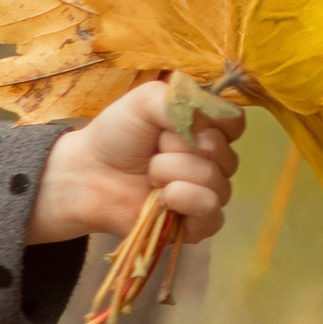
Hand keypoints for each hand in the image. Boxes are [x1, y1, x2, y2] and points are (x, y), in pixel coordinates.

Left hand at [29, 79, 243, 245]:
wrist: (87, 173)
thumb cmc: (117, 135)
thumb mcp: (146, 100)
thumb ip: (182, 99)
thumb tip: (211, 120)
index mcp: (207, 130)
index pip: (235, 123)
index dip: (208, 122)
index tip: (174, 122)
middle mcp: (214, 162)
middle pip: (226, 155)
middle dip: (181, 148)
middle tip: (153, 149)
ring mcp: (207, 193)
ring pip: (217, 183)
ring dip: (174, 172)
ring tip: (149, 174)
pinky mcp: (197, 224)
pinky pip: (212, 212)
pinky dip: (186, 200)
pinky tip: (163, 197)